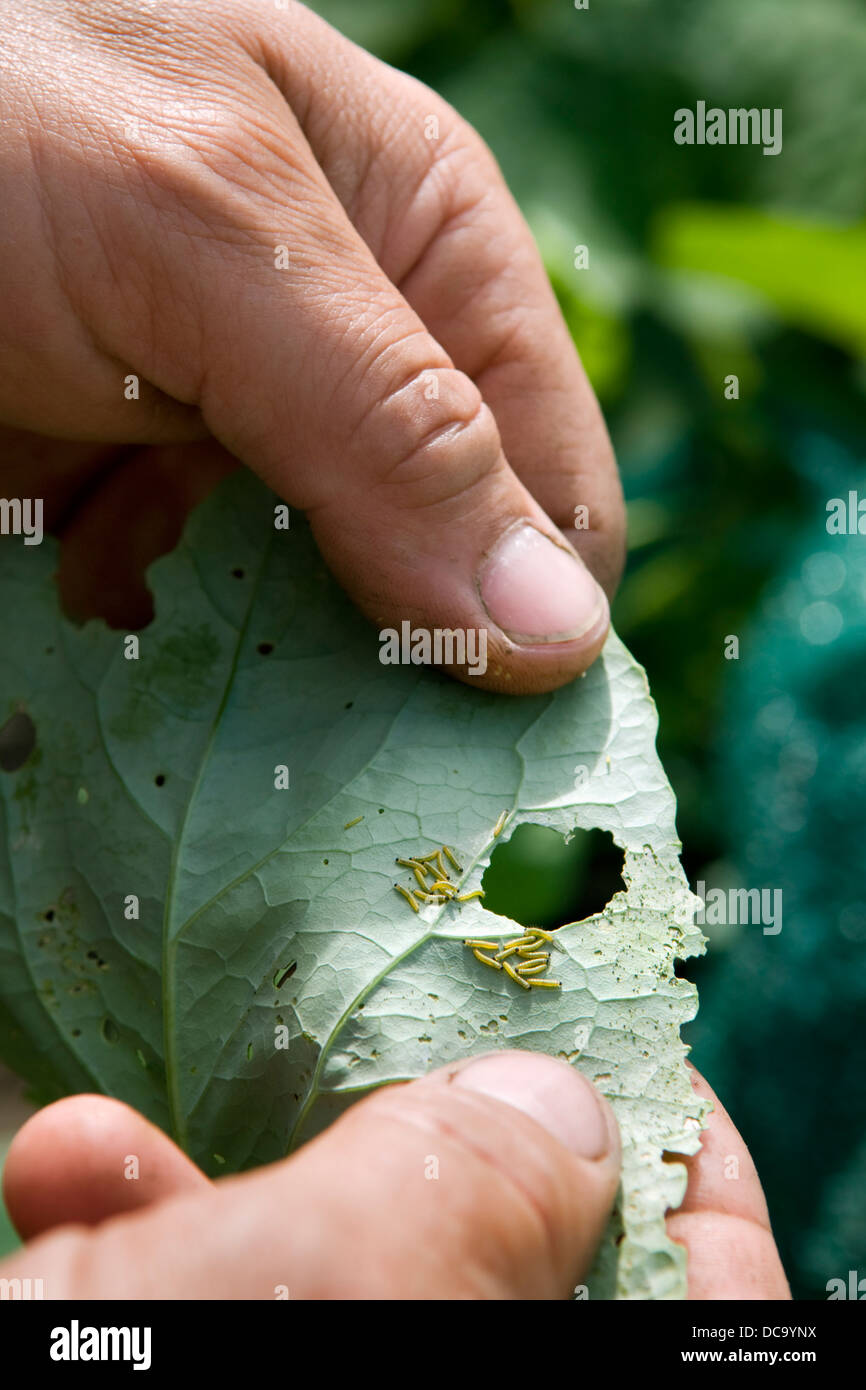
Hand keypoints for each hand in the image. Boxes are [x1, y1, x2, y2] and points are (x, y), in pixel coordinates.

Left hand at [0, 0, 623, 694]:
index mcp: (427, 247)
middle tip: (326, 743)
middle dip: (392, 658)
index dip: (531, 621)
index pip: (556, 488)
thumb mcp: (203, 231)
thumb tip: (556, 628)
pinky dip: (145, 623)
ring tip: (179, 650)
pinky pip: (183, 592)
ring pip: (311, 598)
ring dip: (259, 660)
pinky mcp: (120, 466)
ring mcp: (229, 410)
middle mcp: (346, 340)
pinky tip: (84, 592)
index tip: (465, 739)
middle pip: (436, 561)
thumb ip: (388, 416)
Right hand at [0, 1054, 787, 1297]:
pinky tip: (77, 1165)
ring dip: (253, 1178)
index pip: (705, 1305)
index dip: (685, 1167)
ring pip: (345, 1287)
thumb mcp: (326, 1287)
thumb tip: (562, 1109)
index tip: (628, 1045)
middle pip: (509, 1272)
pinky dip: (150, 1243)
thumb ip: (472, 1186)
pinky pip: (218, 1312)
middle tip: (418, 1021)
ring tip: (193, 1089)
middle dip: (448, 1137)